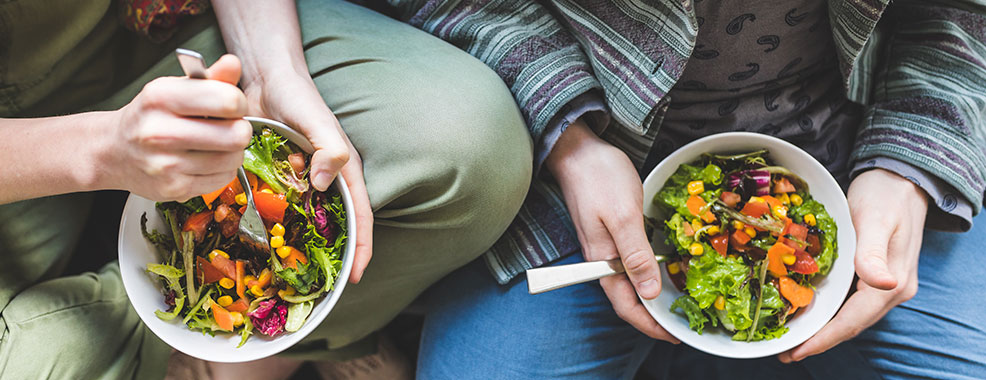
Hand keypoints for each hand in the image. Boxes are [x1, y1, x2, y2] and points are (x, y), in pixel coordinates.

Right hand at [102, 55, 251, 200]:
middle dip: (240, 129)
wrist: (113, 151)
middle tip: (228, 127)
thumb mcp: (175, 88)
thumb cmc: (151, 116)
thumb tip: (233, 63)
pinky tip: (206, 160)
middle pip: (237, 134)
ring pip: (233, 158)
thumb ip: (210, 78)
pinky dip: (222, 169)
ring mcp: (166, 164)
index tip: (231, 104)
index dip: (239, 102)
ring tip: (216, 144)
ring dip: (233, 151)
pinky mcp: (175, 188)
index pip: (228, 101)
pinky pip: (223, 178)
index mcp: (160, 98)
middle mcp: (159, 132)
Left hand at [211, 0, 371, 282]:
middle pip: (336, 225)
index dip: (362, 248)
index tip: (355, 276)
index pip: (360, 216)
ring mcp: (302, 180)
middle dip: (334, 256)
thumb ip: (327, 147)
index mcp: (344, 170)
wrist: (265, 77)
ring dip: (303, 244)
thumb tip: (326, 182)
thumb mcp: (316, 120)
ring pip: (307, 220)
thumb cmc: (298, 96)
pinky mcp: (279, 177)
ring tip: (291, 273)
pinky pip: (280, 207)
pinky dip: (275, 225)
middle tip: (321, 286)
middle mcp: (326, 180)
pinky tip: (261, 242)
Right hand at [546, 119, 677, 342]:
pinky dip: (649, 271)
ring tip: (679, 300)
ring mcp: (606, 246)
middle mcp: (602, 259)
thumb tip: (650, 294)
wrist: (577, 150)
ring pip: (631, 281)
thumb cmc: (599, 178)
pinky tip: (664, 267)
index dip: (650, 325)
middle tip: (683, 321)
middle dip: (654, 315)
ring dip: (653, 294)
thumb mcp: (623, 216)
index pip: (626, 306)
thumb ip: (635, 256)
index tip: (675, 335)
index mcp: (602, 261)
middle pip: (628, 298)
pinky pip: (631, 262)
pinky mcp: (611, 232)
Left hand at [779, 169, 926, 361]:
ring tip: (790, 336)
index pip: (852, 321)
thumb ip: (872, 253)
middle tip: (783, 350)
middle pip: (850, 324)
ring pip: (849, 315)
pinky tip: (807, 310)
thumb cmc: (886, 195)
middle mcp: (891, 289)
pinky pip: (849, 301)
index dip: (823, 339)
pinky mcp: (874, 274)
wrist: (901, 177)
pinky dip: (827, 310)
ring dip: (821, 328)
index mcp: (892, 282)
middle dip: (817, 340)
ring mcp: (884, 283)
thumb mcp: (875, 220)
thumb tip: (883, 284)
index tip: (795, 351)